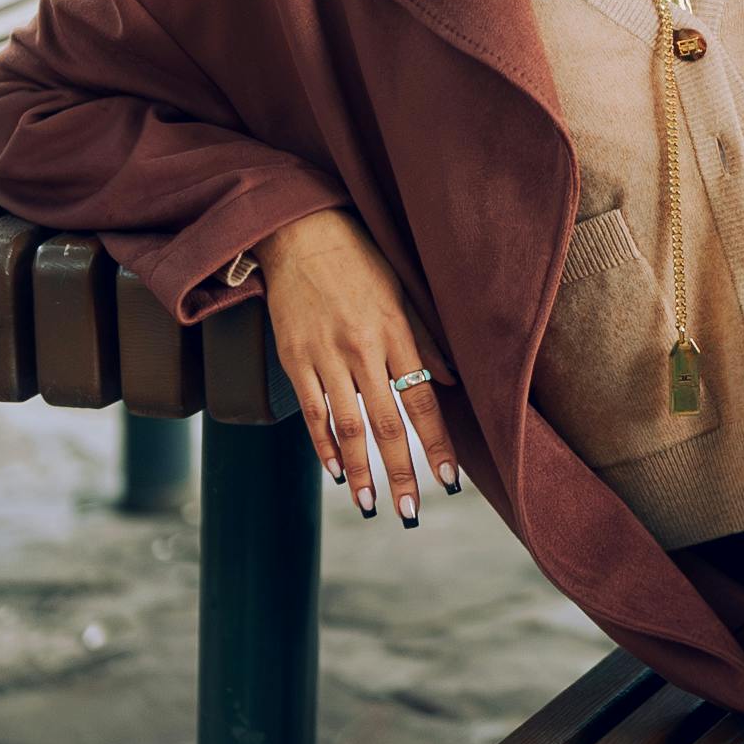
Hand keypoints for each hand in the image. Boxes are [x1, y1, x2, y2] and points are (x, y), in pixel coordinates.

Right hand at [255, 209, 459, 522]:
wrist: (299, 232)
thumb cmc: (358, 259)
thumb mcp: (403, 292)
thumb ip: (426, 339)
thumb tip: (449, 382)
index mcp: (396, 333)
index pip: (422, 401)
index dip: (437, 445)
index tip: (449, 481)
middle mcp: (362, 348)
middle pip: (386, 424)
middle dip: (400, 473)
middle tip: (410, 512)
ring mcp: (324, 355)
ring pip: (347, 426)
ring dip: (359, 471)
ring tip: (370, 506)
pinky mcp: (294, 357)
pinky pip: (311, 410)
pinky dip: (322, 445)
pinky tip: (334, 471)